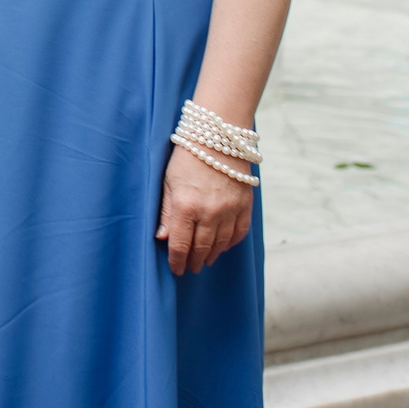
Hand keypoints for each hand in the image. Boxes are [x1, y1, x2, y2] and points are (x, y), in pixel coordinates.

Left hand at [158, 143, 254, 273]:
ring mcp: (230, 210)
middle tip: (189, 268)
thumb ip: (167, 212)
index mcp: (186, 206)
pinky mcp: (245, 205)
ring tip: (204, 260)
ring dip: (212, 255)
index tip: (176, 270)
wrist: (218, 137)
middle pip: (202, 248)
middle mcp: (210, 212)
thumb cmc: (186, 157)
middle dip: (194, 261)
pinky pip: (240, 233)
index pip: (181, 244)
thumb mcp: (168, 182)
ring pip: (221, 244)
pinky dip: (231, 243)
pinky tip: (223, 246)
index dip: (177, 261)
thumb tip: (163, 238)